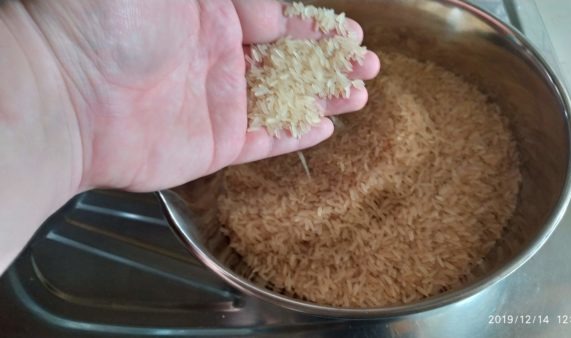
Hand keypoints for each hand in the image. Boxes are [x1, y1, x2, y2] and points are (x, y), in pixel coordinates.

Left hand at [21, 0, 379, 191]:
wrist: (65, 93)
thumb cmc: (106, 21)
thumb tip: (269, 12)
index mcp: (209, 15)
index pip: (277, 20)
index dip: (316, 28)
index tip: (349, 34)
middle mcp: (216, 58)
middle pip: (288, 62)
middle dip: (330, 63)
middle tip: (368, 67)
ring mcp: (216, 103)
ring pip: (283, 101)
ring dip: (323, 98)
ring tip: (360, 95)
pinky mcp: (212, 145)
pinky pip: (264, 141)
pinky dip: (295, 137)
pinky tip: (325, 129)